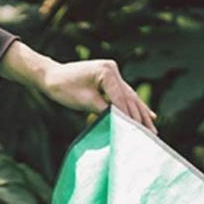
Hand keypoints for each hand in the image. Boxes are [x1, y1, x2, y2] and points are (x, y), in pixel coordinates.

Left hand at [40, 59, 156, 132]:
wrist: (51, 77)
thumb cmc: (63, 88)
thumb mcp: (85, 101)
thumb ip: (104, 110)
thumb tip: (120, 121)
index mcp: (106, 71)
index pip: (121, 99)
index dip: (129, 118)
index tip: (137, 134)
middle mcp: (112, 69)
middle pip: (130, 98)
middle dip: (141, 118)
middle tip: (152, 135)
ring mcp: (112, 73)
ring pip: (130, 97)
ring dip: (142, 114)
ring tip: (153, 128)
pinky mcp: (109, 79)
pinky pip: (125, 95)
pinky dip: (134, 107)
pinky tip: (149, 115)